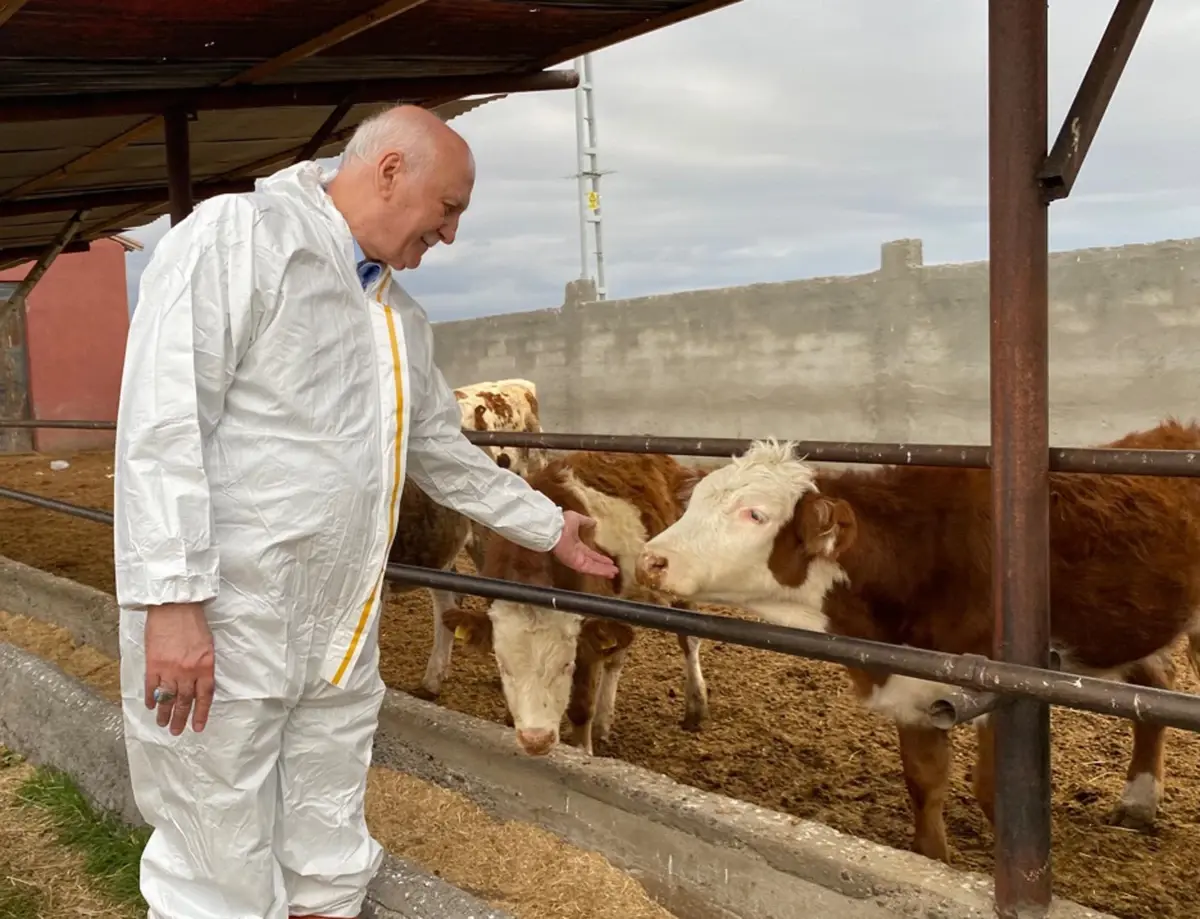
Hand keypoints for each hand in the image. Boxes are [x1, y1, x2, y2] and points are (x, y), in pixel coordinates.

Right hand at [143, 602, 215, 734]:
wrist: (175, 606)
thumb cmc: (194, 622)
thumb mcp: (207, 645)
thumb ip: (204, 665)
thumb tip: (200, 684)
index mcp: (205, 666)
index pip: (204, 696)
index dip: (200, 713)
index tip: (197, 727)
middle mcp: (188, 671)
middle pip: (185, 701)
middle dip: (181, 719)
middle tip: (176, 731)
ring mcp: (169, 669)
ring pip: (167, 698)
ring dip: (164, 713)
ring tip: (162, 724)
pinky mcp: (153, 663)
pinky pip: (151, 686)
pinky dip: (151, 698)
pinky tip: (150, 706)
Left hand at [552, 510, 619, 577]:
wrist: (553, 528)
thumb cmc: (562, 523)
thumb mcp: (577, 519)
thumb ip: (585, 521)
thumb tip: (594, 522)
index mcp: (576, 545)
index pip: (590, 554)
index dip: (599, 557)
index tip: (609, 560)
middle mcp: (576, 554)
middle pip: (592, 563)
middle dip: (603, 566)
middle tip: (614, 570)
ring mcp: (575, 560)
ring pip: (592, 567)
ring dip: (603, 570)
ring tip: (614, 573)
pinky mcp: (575, 563)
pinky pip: (589, 568)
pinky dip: (599, 571)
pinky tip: (608, 572)